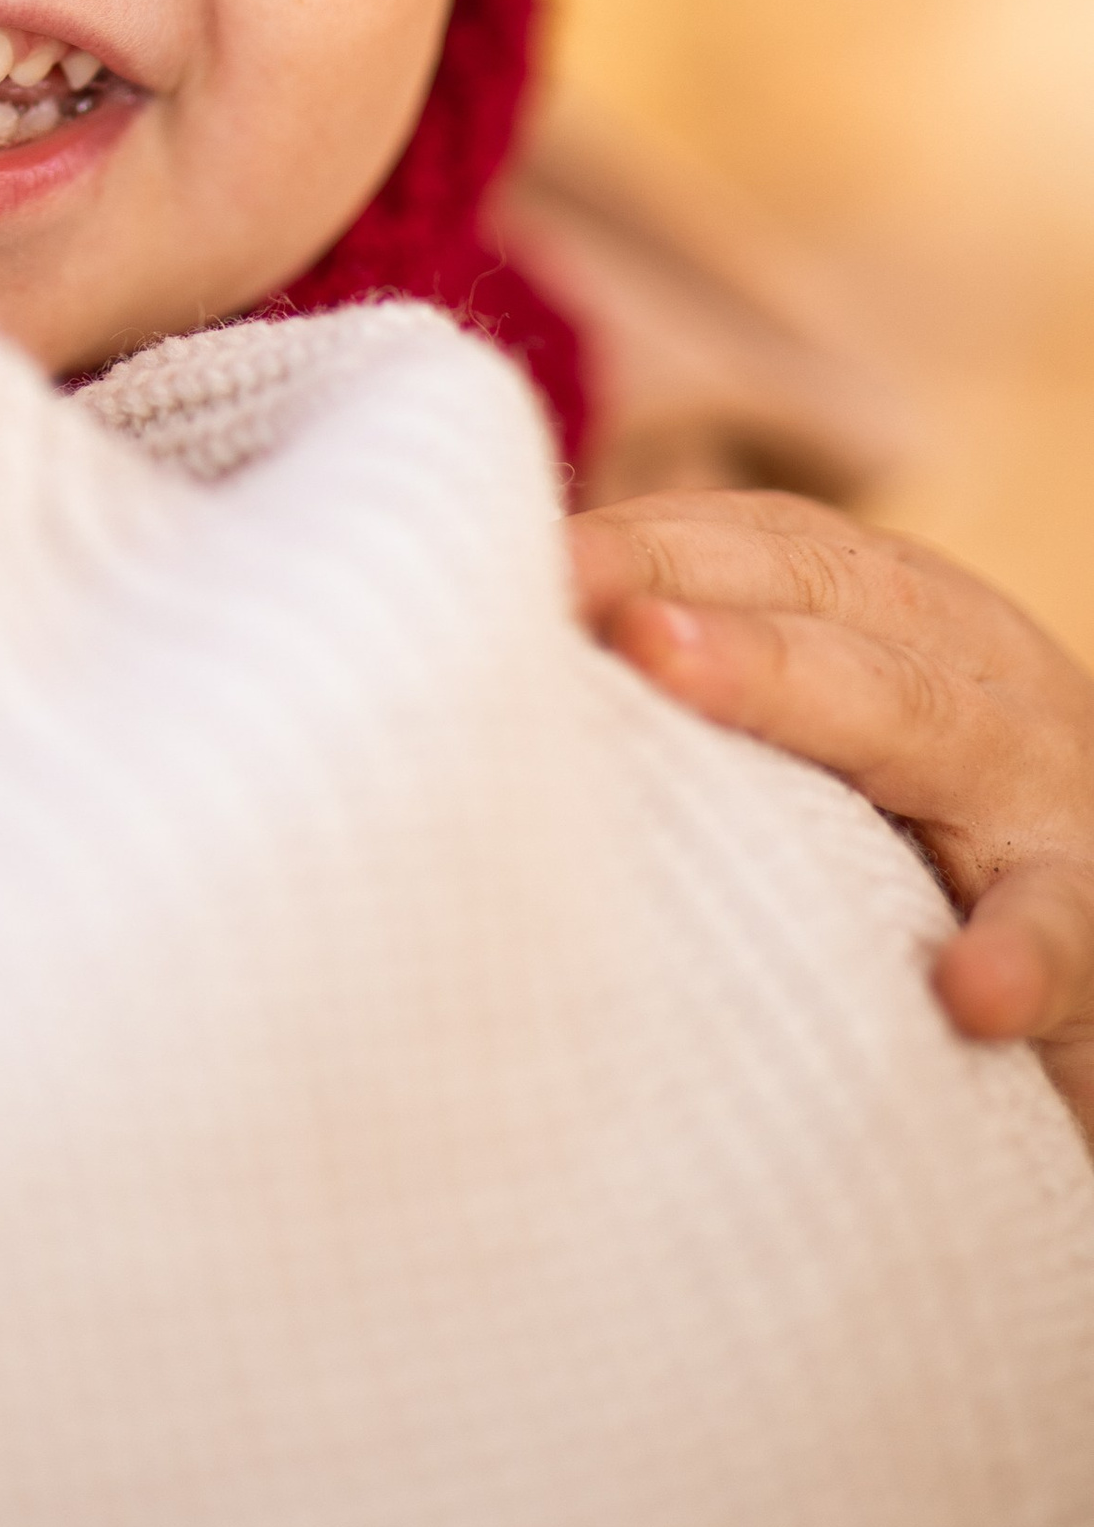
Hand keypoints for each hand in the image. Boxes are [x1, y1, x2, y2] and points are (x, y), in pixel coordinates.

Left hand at [569, 490, 1093, 1142]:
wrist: (1085, 945)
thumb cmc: (917, 846)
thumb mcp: (828, 743)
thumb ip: (707, 688)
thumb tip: (493, 638)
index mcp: (905, 619)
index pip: (773, 545)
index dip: (646, 539)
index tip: (523, 555)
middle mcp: (981, 681)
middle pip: (838, 605)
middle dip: (698, 588)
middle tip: (573, 595)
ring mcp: (1051, 801)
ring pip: (936, 724)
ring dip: (799, 689)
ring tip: (664, 659)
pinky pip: (1063, 934)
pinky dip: (1020, 953)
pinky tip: (966, 987)